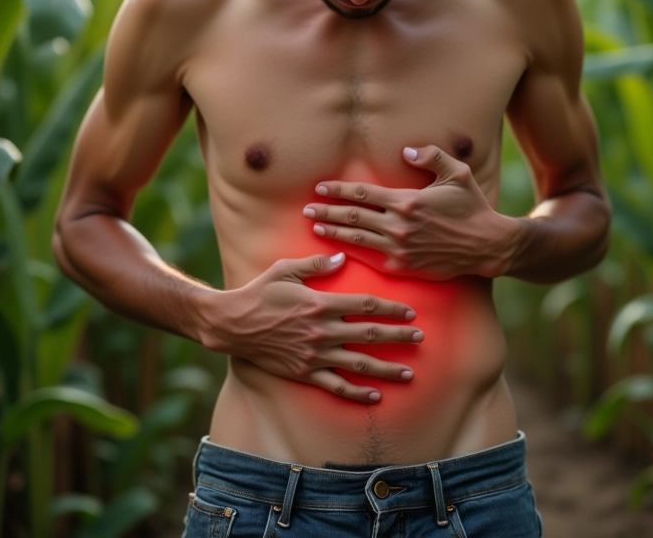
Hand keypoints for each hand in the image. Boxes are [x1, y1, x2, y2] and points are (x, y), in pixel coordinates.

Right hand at [200, 253, 423, 402]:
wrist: (232, 325)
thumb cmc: (260, 292)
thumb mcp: (285, 270)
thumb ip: (316, 264)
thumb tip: (343, 257)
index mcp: (320, 303)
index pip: (366, 305)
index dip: (391, 309)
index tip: (410, 312)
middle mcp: (322, 331)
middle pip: (369, 335)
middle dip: (398, 337)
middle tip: (420, 338)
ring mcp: (314, 355)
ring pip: (359, 364)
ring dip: (387, 368)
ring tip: (409, 372)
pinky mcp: (305, 373)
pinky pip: (336, 386)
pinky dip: (357, 393)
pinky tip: (375, 396)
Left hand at [303, 146, 512, 279]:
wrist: (487, 245)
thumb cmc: (472, 207)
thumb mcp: (457, 173)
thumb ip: (431, 156)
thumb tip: (406, 150)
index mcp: (407, 200)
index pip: (363, 194)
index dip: (338, 190)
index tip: (320, 188)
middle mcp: (399, 225)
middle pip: (353, 216)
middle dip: (326, 211)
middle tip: (307, 209)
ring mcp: (400, 248)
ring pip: (357, 239)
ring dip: (333, 232)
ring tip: (315, 227)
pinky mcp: (404, 267)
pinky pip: (371, 259)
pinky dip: (352, 252)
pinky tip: (338, 249)